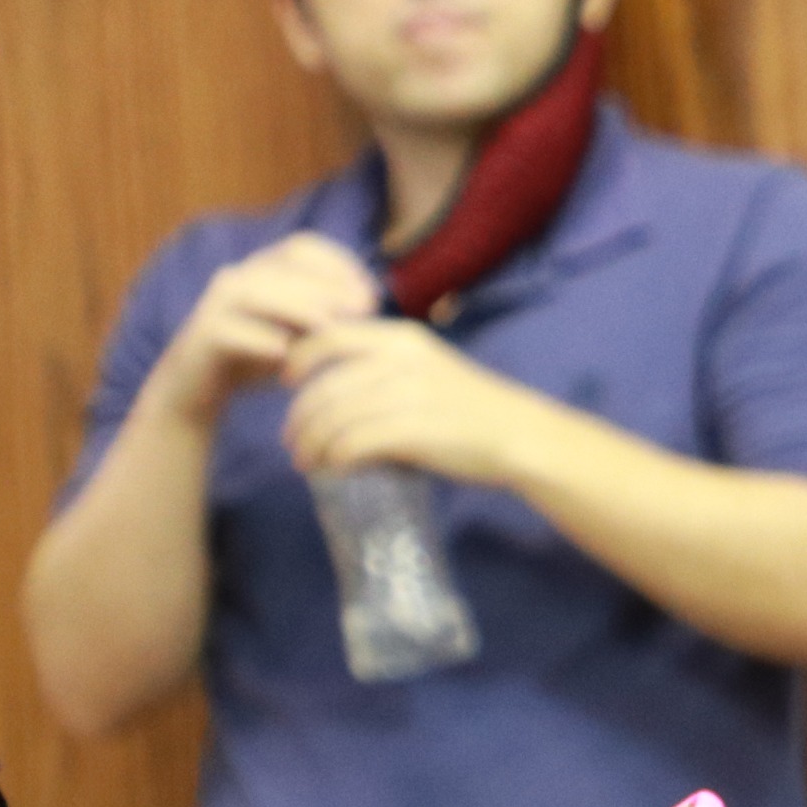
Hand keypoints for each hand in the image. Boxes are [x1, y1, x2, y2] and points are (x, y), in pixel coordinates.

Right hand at [145, 233, 380, 422]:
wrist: (197, 391)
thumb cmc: (257, 357)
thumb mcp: (299, 334)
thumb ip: (326, 315)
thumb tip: (369, 300)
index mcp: (261, 269)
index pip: (302, 247)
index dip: (339, 263)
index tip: (371, 292)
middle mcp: (236, 278)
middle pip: (284, 265)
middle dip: (328, 284)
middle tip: (363, 308)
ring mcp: (214, 304)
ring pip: (256, 291)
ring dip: (297, 306)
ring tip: (330, 327)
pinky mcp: (199, 336)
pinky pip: (226, 330)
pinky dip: (257, 339)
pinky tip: (284, 353)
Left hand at [282, 319, 553, 491]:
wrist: (520, 434)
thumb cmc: (470, 405)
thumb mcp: (427, 367)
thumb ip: (382, 367)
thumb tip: (326, 385)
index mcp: (402, 338)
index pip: (329, 338)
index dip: (298, 361)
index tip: (286, 383)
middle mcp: (402, 360)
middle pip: (325, 387)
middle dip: (299, 419)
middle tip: (292, 441)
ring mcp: (409, 395)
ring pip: (334, 418)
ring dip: (311, 444)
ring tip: (306, 461)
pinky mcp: (415, 431)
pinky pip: (355, 443)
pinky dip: (336, 458)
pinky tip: (334, 468)